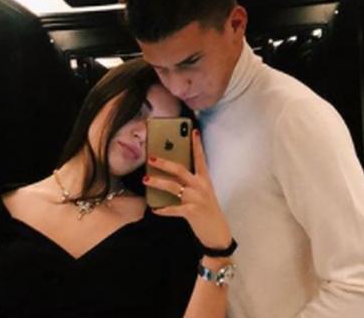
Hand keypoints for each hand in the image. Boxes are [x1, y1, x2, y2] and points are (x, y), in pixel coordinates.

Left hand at [143, 129, 231, 249]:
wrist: (217, 233)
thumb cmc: (207, 211)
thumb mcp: (203, 194)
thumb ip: (190, 184)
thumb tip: (171, 175)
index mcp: (205, 180)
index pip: (200, 158)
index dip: (196, 145)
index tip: (193, 131)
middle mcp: (201, 186)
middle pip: (180, 170)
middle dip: (164, 163)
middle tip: (151, 158)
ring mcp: (196, 199)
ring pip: (173, 186)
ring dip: (158, 182)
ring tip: (145, 179)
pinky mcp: (192, 212)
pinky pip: (173, 209)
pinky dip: (162, 209)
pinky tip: (154, 209)